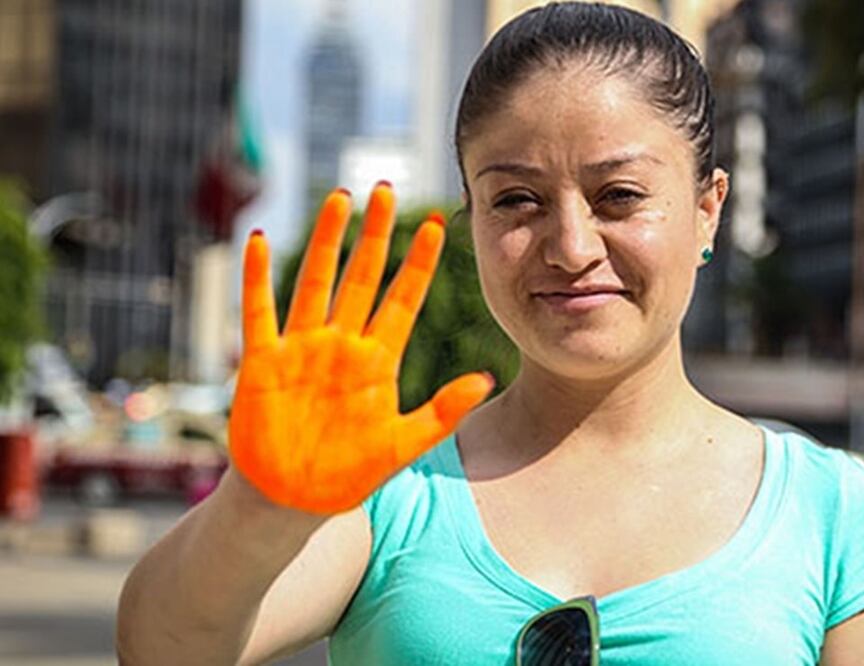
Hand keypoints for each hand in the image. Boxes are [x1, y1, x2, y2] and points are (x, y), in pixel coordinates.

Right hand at [228, 184, 493, 513]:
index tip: (438, 225)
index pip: (403, 299)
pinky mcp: (263, 362)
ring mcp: (302, 349)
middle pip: (361, 277)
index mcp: (378, 361)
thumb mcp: (403, 444)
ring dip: (326, 242)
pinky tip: (262, 242)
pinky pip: (259, 312)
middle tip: (385, 188)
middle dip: (374, 234)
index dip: (419, 263)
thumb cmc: (348, 476)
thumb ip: (442, 412)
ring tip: (339, 199)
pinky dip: (257, 279)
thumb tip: (487, 379)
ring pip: (315, 282)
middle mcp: (342, 345)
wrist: (292, 501)